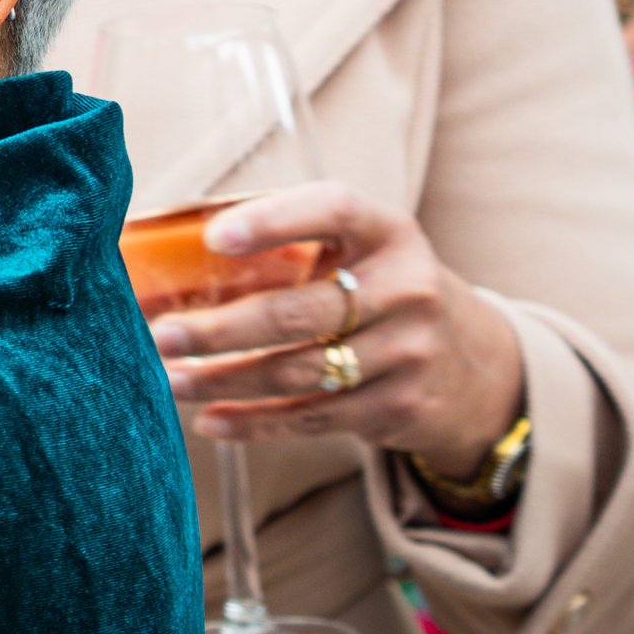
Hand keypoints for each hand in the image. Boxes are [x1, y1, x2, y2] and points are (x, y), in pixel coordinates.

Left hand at [147, 182, 525, 476]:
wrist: (474, 362)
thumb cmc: (376, 288)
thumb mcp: (359, 249)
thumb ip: (288, 244)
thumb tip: (167, 253)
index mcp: (387, 231)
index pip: (332, 211)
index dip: (273, 222)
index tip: (214, 237)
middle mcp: (405, 288)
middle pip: (299, 312)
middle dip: (220, 329)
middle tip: (160, 336)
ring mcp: (408, 352)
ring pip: (297, 373)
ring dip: (223, 380)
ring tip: (169, 379)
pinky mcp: (400, 408)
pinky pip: (311, 417)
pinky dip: (254, 422)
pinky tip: (209, 420)